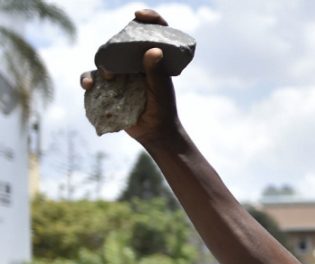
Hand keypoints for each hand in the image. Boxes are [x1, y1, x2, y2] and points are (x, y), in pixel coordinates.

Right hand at [79, 10, 179, 145]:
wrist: (155, 132)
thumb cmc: (163, 109)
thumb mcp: (161, 90)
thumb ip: (157, 72)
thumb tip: (153, 50)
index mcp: (150, 58)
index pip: (150, 32)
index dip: (147, 19)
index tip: (138, 15)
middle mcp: (132, 62)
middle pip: (119, 43)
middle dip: (115, 47)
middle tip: (118, 58)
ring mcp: (118, 73)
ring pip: (102, 60)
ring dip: (101, 65)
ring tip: (109, 78)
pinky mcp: (106, 87)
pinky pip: (92, 79)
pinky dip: (87, 80)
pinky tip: (88, 86)